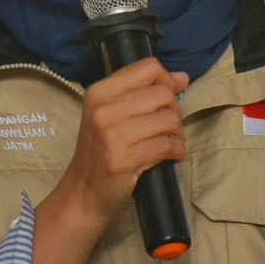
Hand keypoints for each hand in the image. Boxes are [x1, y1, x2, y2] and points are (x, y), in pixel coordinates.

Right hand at [59, 58, 188, 232]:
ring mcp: (112, 135)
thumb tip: (182, 76)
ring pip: (169, 119)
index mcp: (99, 93)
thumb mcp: (112, 117)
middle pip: (163, 94)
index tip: (164, 101)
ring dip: (177, 134)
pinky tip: (169, 157)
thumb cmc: (100, 154)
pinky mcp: (124, 160)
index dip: (166, 82)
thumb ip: (145, 93)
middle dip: (174, 112)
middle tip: (166, 128)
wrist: (81, 196)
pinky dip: (176, 151)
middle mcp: (103, 110)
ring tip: (168, 144)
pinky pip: (167, 145)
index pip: (148, 67)